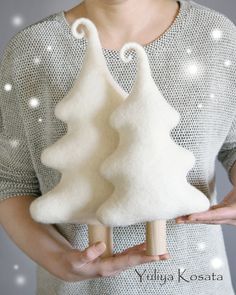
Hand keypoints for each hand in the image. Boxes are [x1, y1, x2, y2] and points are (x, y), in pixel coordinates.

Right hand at [55, 241, 169, 281]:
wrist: (71, 269)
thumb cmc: (73, 264)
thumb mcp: (76, 259)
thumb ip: (88, 253)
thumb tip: (101, 245)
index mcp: (106, 267)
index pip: (127, 262)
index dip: (141, 258)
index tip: (154, 256)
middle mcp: (113, 267)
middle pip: (134, 262)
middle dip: (150, 258)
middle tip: (165, 254)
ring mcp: (114, 264)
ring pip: (133, 259)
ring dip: (147, 255)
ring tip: (160, 251)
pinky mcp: (113, 260)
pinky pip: (128, 256)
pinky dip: (137, 251)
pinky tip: (144, 247)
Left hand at [175, 188, 235, 225]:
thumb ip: (234, 185)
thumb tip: (234, 175)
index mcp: (235, 211)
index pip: (217, 214)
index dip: (203, 216)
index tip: (189, 217)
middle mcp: (232, 217)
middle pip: (210, 220)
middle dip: (193, 220)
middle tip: (178, 220)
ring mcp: (228, 217)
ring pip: (208, 219)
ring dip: (193, 219)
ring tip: (178, 218)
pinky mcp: (224, 214)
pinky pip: (209, 216)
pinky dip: (198, 216)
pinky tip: (187, 215)